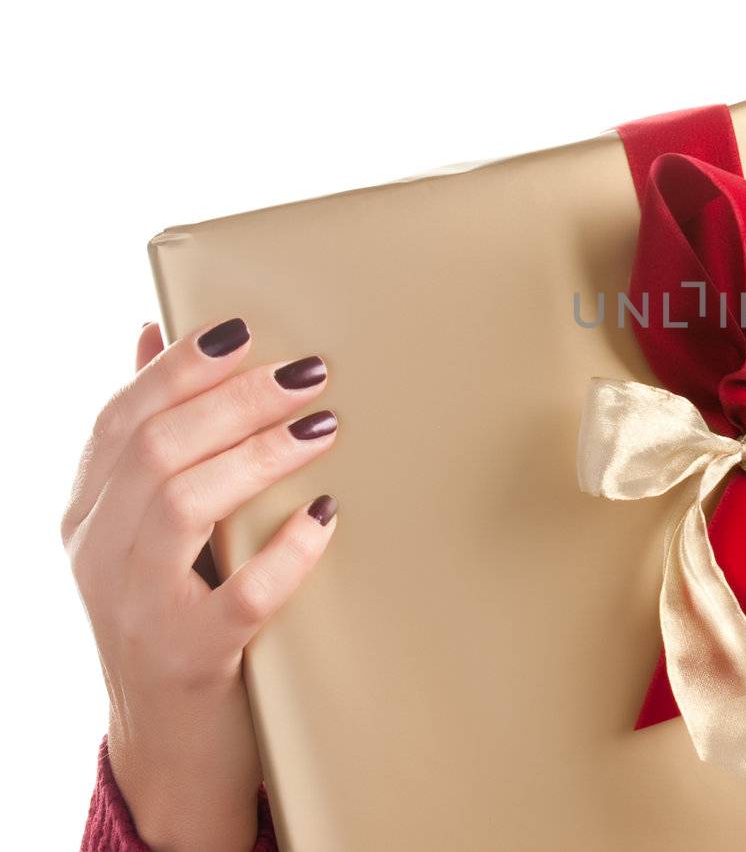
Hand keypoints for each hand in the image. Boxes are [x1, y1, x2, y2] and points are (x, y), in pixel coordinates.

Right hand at [61, 318, 340, 851]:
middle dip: (236, 400)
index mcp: (87, 517)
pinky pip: (239, 597)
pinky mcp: (192, 658)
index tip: (243, 330)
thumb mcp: (143, 530)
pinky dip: (285, 552)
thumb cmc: (174, 615)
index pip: (119, 421)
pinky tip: (325, 517)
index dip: (178, 368)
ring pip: (184, 507)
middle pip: (156, 451)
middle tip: (310, 373)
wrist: (173, 748)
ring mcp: (138, 612)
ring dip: (260, 456)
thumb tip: (150, 331)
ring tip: (324, 427)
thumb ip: (146, 440)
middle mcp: (98, 558)